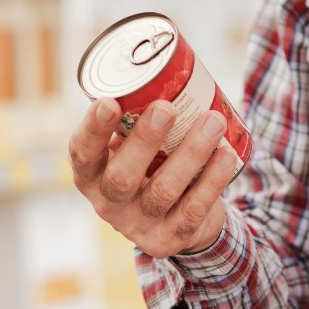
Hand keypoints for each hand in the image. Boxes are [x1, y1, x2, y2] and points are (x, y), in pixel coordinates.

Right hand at [68, 98, 238, 257]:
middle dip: (145, 140)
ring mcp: (140, 225)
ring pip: (163, 191)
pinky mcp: (172, 237)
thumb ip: (134, 121)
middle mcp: (109, 204)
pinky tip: (226, 155)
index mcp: (91, 176)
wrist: (176, 222)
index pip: (82, 154)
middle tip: (167, 107)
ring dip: (191, 153)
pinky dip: (213, 180)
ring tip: (212, 121)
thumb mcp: (131, 150)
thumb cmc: (150, 168)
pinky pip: (194, 209)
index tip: (109, 101)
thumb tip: (161, 70)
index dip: (92, 130)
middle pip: (122, 177)